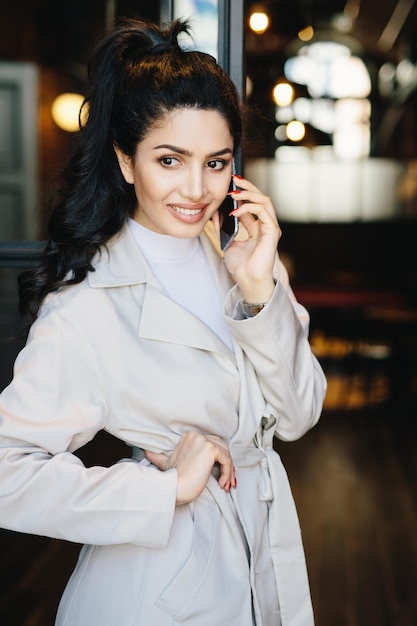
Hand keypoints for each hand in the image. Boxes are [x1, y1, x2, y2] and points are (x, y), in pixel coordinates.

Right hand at [144, 431, 235, 504]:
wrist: (172, 488)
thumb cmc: (172, 480)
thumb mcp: (165, 463)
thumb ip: (158, 456)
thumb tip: (144, 450)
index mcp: (190, 437)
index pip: (212, 443)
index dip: (218, 460)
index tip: (220, 475)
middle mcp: (197, 436)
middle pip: (222, 447)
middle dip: (226, 465)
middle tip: (227, 481)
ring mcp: (203, 442)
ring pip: (226, 454)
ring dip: (229, 470)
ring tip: (226, 484)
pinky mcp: (210, 450)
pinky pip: (227, 460)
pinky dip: (228, 472)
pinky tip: (222, 483)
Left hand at [214, 175, 280, 303]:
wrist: (248, 281)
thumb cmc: (241, 267)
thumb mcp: (228, 243)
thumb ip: (224, 228)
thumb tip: (216, 212)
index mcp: (258, 228)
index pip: (252, 204)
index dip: (241, 193)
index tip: (230, 185)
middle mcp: (266, 226)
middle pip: (260, 198)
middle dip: (247, 187)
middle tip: (234, 179)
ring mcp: (271, 228)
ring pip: (264, 201)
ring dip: (248, 194)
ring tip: (233, 193)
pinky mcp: (272, 232)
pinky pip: (262, 212)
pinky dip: (249, 208)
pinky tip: (235, 211)